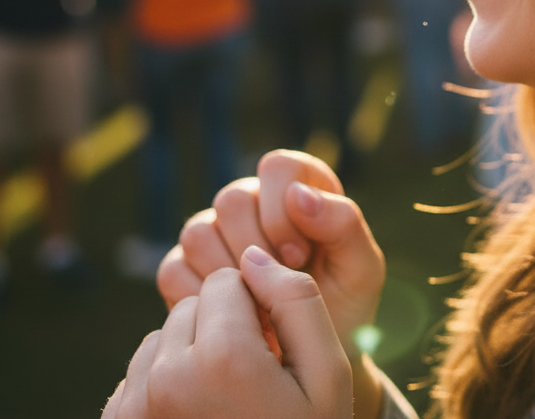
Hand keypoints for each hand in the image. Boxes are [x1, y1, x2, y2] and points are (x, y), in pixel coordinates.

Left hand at [103, 248, 351, 418]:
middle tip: (250, 380)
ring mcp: (134, 408)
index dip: (258, 307)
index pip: (228, 279)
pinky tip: (198, 416)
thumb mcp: (327, 374)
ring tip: (224, 401)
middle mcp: (166, 379)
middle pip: (193, 305)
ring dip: (191, 353)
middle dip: (222, 327)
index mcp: (221, 358)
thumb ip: (297, 300)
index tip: (272, 351)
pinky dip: (165, 383)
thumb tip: (252, 256)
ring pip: (164, 335)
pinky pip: (140, 371)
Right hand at [159, 151, 384, 356]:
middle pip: (232, 199)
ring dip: (229, 277)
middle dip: (256, 250)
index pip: (277, 167)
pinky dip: (202, 302)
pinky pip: (174, 270)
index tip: (299, 255)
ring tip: (259, 309)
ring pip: (198, 232)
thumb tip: (298, 194)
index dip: (284, 209)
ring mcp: (214, 234)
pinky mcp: (184, 269)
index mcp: (296, 189)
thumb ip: (343, 223)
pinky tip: (233, 322)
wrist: (310, 366)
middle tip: (278, 288)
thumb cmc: (342, 309)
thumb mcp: (360, 269)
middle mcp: (252, 203)